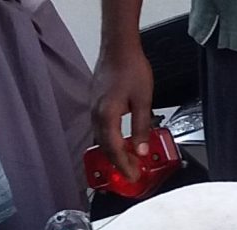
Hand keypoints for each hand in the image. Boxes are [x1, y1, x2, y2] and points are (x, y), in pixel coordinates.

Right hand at [91, 49, 153, 181]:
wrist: (119, 46)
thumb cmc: (131, 68)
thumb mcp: (143, 100)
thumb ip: (141, 127)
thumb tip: (140, 150)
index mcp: (107, 115)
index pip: (114, 149)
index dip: (123, 165)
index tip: (132, 176)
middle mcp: (96, 113)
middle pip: (105, 147)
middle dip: (118, 163)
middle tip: (132, 173)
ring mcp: (94, 107)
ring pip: (102, 138)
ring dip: (114, 152)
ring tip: (129, 161)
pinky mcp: (96, 103)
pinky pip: (101, 128)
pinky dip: (110, 140)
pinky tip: (121, 142)